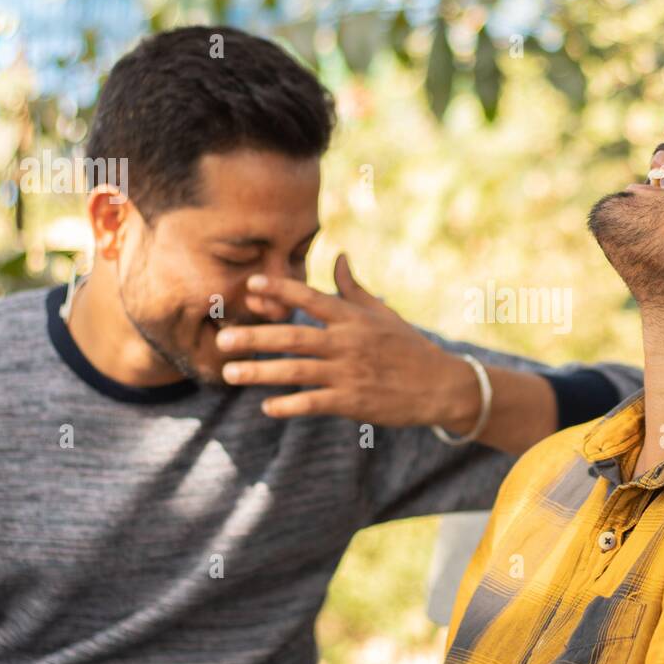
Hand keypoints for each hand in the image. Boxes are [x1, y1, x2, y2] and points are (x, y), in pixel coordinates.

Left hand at [216, 253, 481, 428]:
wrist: (441, 385)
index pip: (311, 299)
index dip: (280, 290)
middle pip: (294, 337)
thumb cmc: (409, 347)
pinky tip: (267, 407)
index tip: (250, 285)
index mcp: (354, 318)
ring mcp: (350, 373)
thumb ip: (353, 288)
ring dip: (261, 372)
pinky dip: (289, 405)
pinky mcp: (354, 401)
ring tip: (230, 373)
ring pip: (297, 371)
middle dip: (256, 337)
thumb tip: (339, 256)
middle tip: (222, 338)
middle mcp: (349, 343)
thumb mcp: (383, 314)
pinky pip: (314, 402)